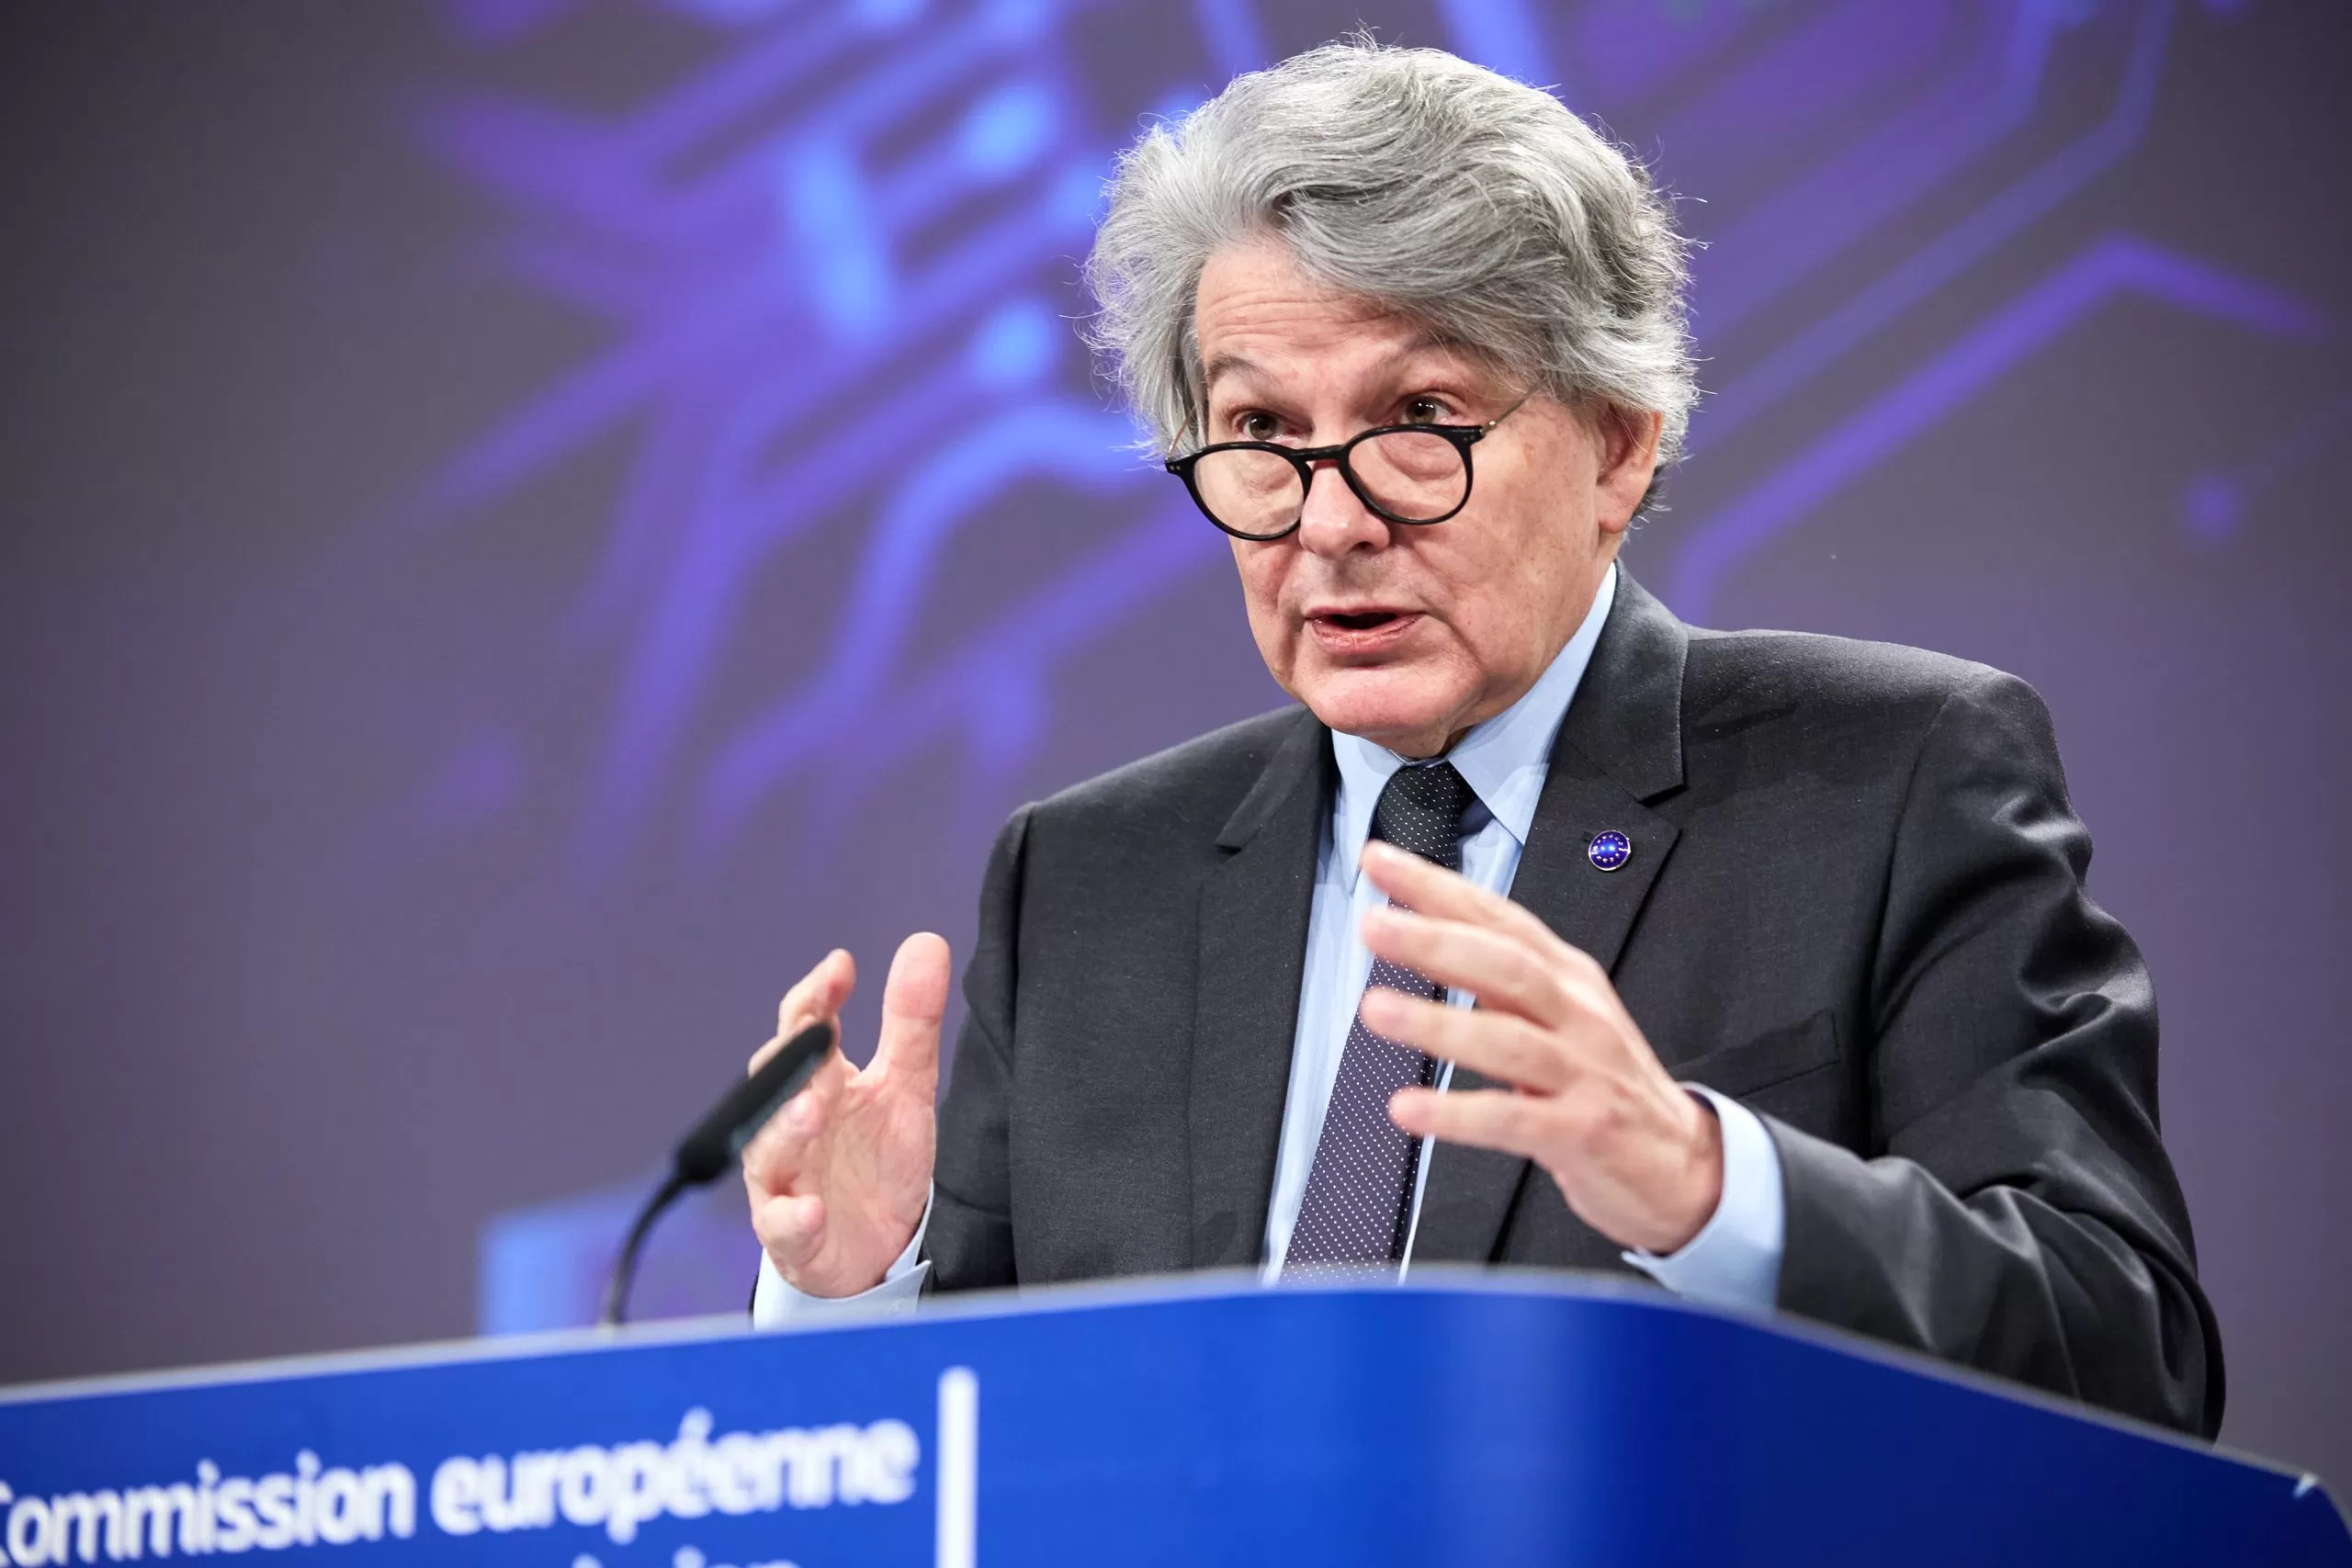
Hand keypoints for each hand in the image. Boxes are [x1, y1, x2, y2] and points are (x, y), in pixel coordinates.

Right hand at [742, 934, 946, 1296]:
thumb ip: (911, 1021)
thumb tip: (926, 941)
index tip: (842, 967)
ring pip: (769, 1151)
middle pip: (773, 1084)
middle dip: (790, 1061)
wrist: (878, 1247)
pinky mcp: (793, 1238)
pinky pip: (782, 1227)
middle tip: (817, 1034)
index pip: (803, 1029)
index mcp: (817, 1083)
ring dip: (787, 1129)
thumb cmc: (879, 1159)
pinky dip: (792, 1219)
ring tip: (812, 1109)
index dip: (816, 996)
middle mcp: (790, 1127)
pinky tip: (811, 1210)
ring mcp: (785, 1182)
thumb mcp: (906, 1086)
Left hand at [1358, 840, 1722, 1255]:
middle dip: (1436, 940)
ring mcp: (1583, 1071)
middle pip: (1505, 964)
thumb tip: (1420, 937)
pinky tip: (1410, 1109)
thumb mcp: (1561, 1016)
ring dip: (1437, 1022)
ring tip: (1376, 1010)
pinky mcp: (1581, 1131)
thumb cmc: (1607, 1083)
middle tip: (1373, 925)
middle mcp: (1577, 1014)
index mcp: (1567, 977)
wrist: (1684, 1162)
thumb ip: (1497, 979)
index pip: (1499, 918)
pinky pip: (1513, 1117)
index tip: (1382, 862)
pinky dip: (1458, 1113)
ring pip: (1506, 1037)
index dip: (1439, 888)